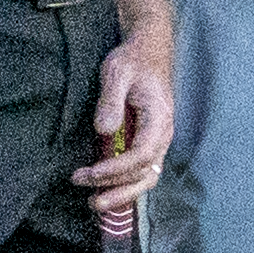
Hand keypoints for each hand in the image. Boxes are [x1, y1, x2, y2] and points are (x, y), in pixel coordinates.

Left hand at [77, 32, 172, 210]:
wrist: (148, 50)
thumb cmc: (133, 60)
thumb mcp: (117, 73)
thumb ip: (111, 101)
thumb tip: (104, 130)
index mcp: (159, 117)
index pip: (142, 154)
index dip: (116, 169)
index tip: (90, 173)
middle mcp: (163, 133)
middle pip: (147, 173)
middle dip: (119, 190)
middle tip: (91, 201)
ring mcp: (157, 138)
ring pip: (146, 176)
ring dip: (123, 192)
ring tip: (96, 202)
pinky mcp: (148, 140)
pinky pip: (141, 169)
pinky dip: (125, 184)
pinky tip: (105, 188)